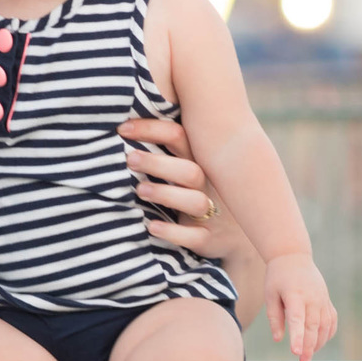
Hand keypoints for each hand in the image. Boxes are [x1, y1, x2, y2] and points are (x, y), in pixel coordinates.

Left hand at [119, 117, 219, 253]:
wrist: (239, 234)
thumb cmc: (204, 190)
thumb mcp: (192, 165)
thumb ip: (169, 147)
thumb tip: (125, 122)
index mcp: (200, 160)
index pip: (179, 136)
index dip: (152, 129)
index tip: (122, 129)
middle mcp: (210, 184)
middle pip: (189, 170)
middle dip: (158, 163)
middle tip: (129, 159)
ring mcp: (213, 213)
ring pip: (195, 201)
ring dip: (165, 194)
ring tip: (140, 190)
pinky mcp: (210, 238)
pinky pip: (195, 236)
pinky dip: (173, 232)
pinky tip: (151, 226)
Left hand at [265, 253, 336, 360]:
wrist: (293, 257)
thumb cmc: (278, 277)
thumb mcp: (270, 295)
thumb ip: (274, 317)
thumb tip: (278, 339)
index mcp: (295, 295)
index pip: (297, 319)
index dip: (297, 336)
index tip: (296, 352)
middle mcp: (312, 298)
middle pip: (313, 326)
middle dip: (309, 346)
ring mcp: (322, 299)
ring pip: (325, 326)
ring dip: (319, 343)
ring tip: (309, 356)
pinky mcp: (327, 300)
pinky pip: (332, 320)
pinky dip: (328, 333)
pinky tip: (320, 342)